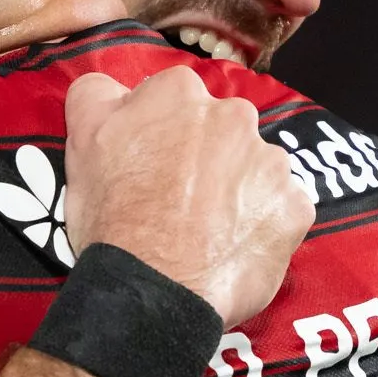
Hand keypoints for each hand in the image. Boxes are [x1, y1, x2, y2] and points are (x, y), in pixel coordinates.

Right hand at [63, 68, 312, 328]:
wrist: (153, 289)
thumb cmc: (112, 216)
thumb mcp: (82, 141)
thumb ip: (97, 95)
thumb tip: (115, 87)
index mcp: (180, 92)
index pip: (172, 99)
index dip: (158, 133)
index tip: (149, 165)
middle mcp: (234, 115)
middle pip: (220, 130)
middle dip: (205, 156)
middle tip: (177, 200)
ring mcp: (271, 162)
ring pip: (254, 167)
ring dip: (237, 188)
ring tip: (207, 228)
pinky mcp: (295, 206)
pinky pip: (280, 208)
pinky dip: (261, 223)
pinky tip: (233, 246)